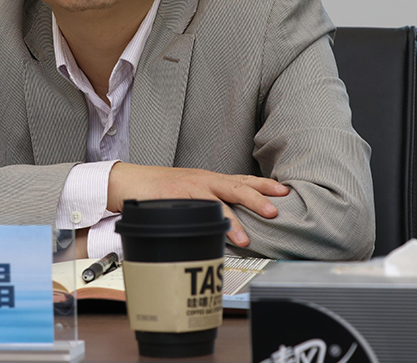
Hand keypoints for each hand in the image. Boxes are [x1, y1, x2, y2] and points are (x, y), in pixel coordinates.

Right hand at [107, 163, 288, 247]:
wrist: (132, 181)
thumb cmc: (163, 188)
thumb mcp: (192, 189)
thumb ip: (212, 199)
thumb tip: (236, 216)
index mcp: (210, 179)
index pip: (243, 179)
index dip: (264, 185)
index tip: (284, 190)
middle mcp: (203, 180)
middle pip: (236, 187)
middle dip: (257, 198)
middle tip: (276, 210)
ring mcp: (189, 188)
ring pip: (216, 201)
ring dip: (233, 220)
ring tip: (246, 238)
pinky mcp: (173, 198)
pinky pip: (192, 210)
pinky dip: (205, 220)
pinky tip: (213, 231)